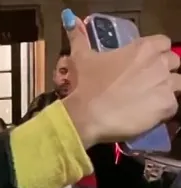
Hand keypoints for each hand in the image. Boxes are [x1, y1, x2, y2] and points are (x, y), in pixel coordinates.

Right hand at [61, 9, 180, 148]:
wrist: (85, 116)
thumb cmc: (85, 85)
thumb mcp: (81, 58)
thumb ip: (79, 38)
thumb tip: (70, 18)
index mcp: (144, 48)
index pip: (164, 43)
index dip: (155, 54)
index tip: (142, 66)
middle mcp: (160, 63)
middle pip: (174, 63)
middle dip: (163, 72)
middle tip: (143, 85)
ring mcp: (166, 85)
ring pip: (177, 85)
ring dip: (165, 91)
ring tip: (146, 102)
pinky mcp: (167, 106)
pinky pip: (173, 106)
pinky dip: (161, 111)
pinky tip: (144, 115)